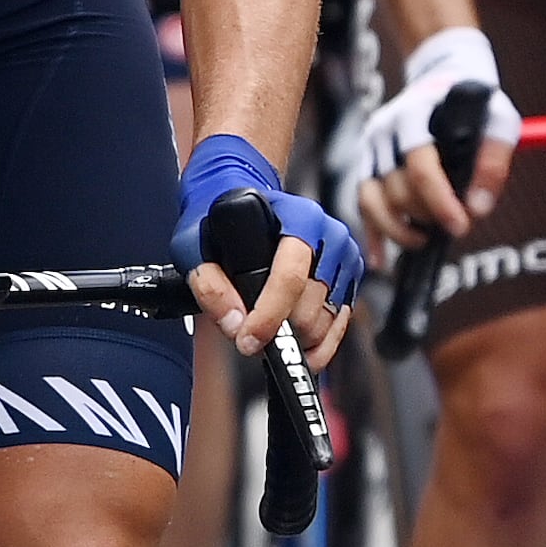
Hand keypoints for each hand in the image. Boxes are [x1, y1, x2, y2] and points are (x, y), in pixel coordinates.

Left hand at [179, 131, 360, 370]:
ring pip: (325, 321)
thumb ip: (208, 284)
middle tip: (252, 335)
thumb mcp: (196, 244)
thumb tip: (235, 325)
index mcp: (299, 218)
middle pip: (310, 307)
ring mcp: (343, 257)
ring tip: (271, 334)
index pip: (290, 276)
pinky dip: (319, 344)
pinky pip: (339, 324)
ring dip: (297, 339)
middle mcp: (329, 235)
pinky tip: (298, 346)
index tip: (248, 340)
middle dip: (280, 332)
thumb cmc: (223, 221)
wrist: (244, 200)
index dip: (268, 316)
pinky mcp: (349, 277)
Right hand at [346, 27, 507, 252]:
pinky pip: (363, 205)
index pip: (420, 167)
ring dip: (399, 230)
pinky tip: (380, 261)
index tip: (460, 226)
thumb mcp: (498, 122)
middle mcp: (385, 131)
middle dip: (425, 215)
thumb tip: (478, 209)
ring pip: (373, 201)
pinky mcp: (365, 164)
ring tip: (424, 240)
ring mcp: (370, 148)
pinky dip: (372, 235)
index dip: (440, 202)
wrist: (442, 78)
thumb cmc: (474, 104)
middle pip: (397, 189)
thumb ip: (492, 162)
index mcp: (415, 116)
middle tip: (453, 224)